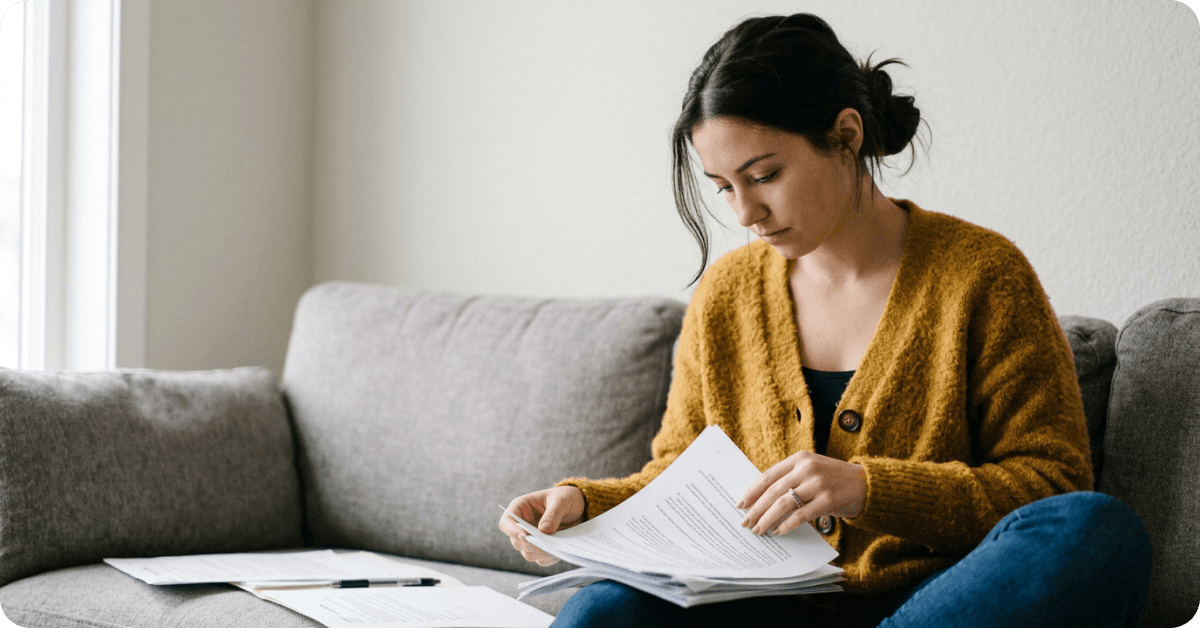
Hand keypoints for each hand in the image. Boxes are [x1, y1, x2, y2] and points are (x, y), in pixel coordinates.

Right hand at [498, 486, 584, 565]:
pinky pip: (541, 560)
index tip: (524, 535)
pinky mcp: (541, 549)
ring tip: (557, 548)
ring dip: (541, 554)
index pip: (506, 522)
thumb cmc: (566, 498)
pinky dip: (549, 558)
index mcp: (520, 509)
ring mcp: (531, 539)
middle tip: (547, 545)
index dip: (512, 530)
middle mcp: (522, 526)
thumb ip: (553, 514)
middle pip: (517, 542)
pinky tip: (560, 552)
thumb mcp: (561, 500)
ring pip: (528, 554)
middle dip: (531, 545)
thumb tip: (543, 531)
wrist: (579, 508)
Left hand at [737, 451, 866, 535]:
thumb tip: (760, 499)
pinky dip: (787, 525)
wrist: (866, 484)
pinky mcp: (828, 500)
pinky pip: (801, 515)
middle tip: (746, 523)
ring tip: (759, 530)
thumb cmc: (834, 479)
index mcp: (800, 458)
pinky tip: (779, 531)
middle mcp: (807, 468)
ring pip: (784, 503)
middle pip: (773, 491)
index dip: (752, 491)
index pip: (768, 475)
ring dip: (768, 519)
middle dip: (756, 509)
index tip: (740, 504)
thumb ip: (790, 479)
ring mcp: (818, 484)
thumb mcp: (811, 471)